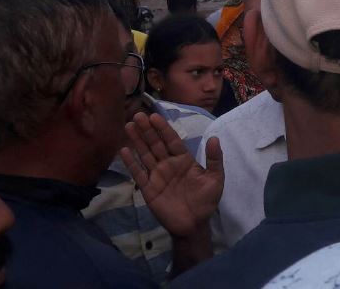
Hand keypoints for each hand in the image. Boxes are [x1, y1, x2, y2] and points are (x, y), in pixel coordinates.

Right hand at [120, 112, 223, 238]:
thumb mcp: (215, 179)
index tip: (154, 115)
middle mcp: (168, 164)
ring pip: (145, 154)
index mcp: (183, 160)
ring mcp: (157, 175)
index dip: (163, 128)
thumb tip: (214, 137)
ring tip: (129, 125)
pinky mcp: (148, 188)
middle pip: (155, 144)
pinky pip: (138, 173)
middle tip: (138, 114)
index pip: (171, 140)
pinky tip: (124, 150)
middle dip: (147, 130)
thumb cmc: (206, 201)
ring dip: (137, 140)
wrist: (194, 225)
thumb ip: (214, 159)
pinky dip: (131, 162)